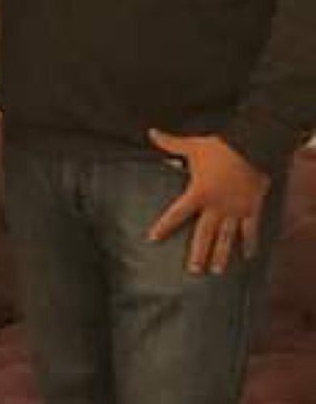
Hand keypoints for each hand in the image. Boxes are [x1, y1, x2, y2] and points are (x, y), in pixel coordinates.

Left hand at [146, 130, 270, 273]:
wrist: (252, 147)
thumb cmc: (220, 147)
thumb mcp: (192, 146)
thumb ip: (170, 143)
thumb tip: (151, 132)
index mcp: (198, 194)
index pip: (176, 214)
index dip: (163, 227)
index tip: (152, 239)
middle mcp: (216, 207)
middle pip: (204, 234)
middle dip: (198, 253)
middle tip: (193, 271)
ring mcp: (235, 210)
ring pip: (227, 238)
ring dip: (222, 255)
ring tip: (217, 271)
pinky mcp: (252, 209)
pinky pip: (251, 230)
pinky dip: (251, 243)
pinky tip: (250, 257)